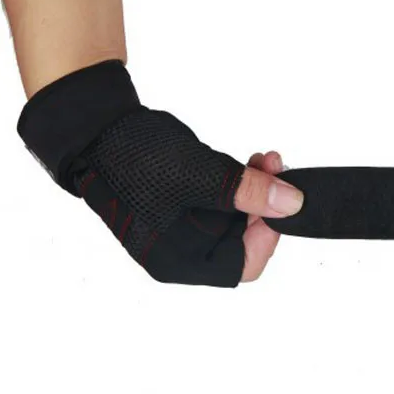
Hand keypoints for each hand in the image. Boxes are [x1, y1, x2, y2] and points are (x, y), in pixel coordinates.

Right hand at [18, 60, 303, 285]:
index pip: (241, 266)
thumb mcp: (198, 174)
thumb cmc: (134, 156)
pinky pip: (227, 204)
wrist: (100, 127)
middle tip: (277, 169)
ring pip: (241, 220)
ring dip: (259, 190)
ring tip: (265, 159)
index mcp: (176, 259)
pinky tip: (251, 163)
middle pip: (245, 242)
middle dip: (267, 205)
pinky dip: (243, 185)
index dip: (266, 237)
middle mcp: (182, 251)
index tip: (280, 204)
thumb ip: (248, 191)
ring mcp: (186, 229)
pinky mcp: (189, 208)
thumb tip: (293, 204)